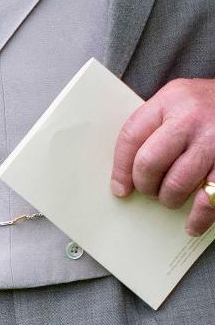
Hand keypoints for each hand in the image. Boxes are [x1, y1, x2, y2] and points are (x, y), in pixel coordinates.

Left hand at [112, 77, 214, 235]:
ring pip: (178, 183)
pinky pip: (210, 200)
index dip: (120, 166)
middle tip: (148, 190)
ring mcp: (213, 144)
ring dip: (169, 198)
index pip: (131, 136)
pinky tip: (192, 224)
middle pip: (150, 161)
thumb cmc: (207, 104)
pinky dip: (199, 217)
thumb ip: (155, 124)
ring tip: (169, 198)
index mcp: (169, 102)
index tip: (120, 187)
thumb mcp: (177, 100)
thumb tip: (129, 167)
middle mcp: (190, 122)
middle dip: (144, 184)